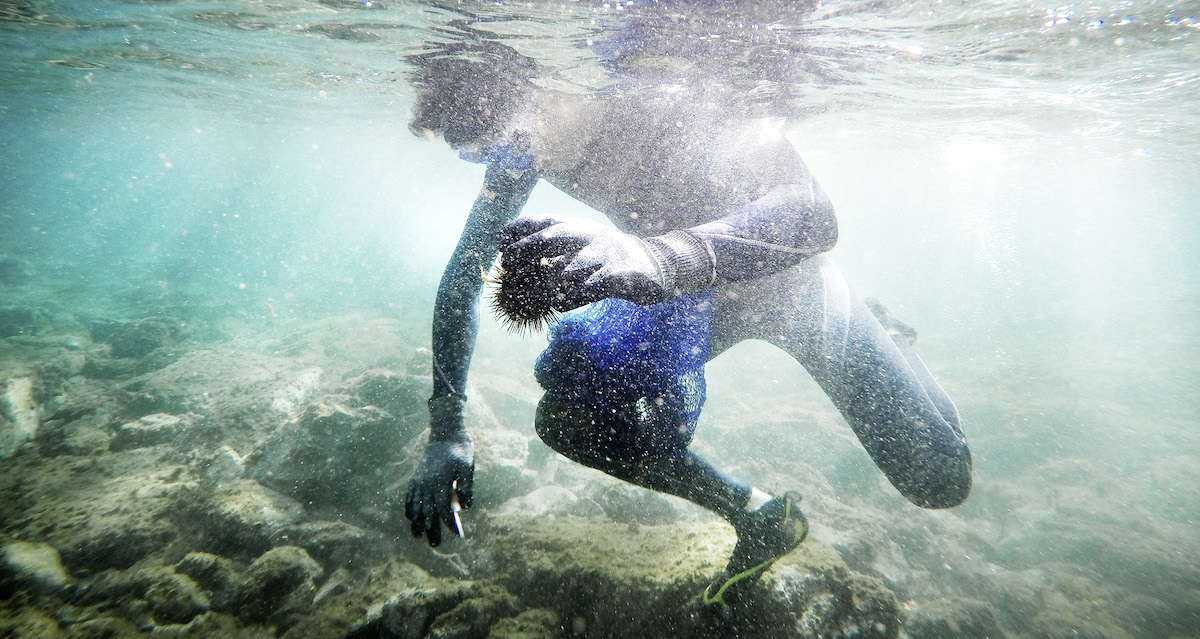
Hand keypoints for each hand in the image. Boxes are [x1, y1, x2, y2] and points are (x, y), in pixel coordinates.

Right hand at [404, 440, 474, 546]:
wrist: (446, 433)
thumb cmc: (461, 451)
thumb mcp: (468, 467)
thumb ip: (466, 487)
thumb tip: (464, 507)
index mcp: (440, 483)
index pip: (444, 510)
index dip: (451, 524)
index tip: (459, 534)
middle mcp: (427, 484)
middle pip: (428, 512)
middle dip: (431, 530)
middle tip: (435, 545)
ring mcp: (419, 480)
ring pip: (417, 506)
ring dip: (417, 523)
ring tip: (417, 536)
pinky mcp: (416, 477)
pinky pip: (410, 496)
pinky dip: (409, 507)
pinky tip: (410, 517)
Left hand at [499, 215, 668, 310]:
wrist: (655, 265)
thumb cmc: (609, 258)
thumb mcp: (584, 244)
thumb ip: (557, 248)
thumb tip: (516, 258)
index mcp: (579, 226)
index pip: (545, 220)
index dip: (520, 228)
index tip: (500, 241)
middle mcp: (590, 235)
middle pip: (553, 236)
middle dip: (527, 249)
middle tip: (507, 264)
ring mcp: (604, 255)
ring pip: (567, 270)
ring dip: (543, 286)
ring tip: (526, 298)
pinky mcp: (618, 276)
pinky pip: (588, 290)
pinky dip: (571, 299)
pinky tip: (560, 306)